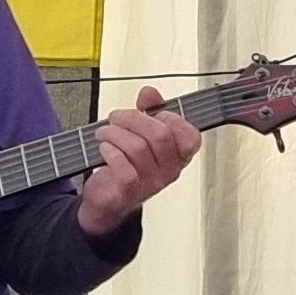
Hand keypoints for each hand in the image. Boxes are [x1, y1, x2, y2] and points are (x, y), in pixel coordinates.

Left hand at [76, 87, 202, 235]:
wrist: (107, 201)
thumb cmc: (126, 167)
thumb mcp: (141, 136)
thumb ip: (148, 111)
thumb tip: (150, 93)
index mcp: (177, 157)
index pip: (190, 137)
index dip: (173, 119)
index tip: (154, 112)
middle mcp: (168, 171)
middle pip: (160, 135)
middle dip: (133, 118)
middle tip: (117, 117)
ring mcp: (150, 183)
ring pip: (137, 147)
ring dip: (115, 133)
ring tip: (105, 132)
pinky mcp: (128, 191)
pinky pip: (123, 165)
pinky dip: (110, 150)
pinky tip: (104, 148)